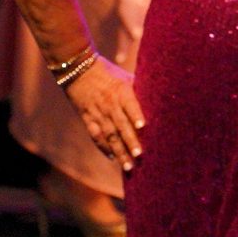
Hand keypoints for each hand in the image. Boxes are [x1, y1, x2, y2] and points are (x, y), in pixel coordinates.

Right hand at [62, 56, 145, 172]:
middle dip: (130, 141)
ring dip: (119, 151)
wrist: (79, 70)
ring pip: (109, 135)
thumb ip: (138, 91)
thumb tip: (158, 102)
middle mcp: (109, 104)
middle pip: (121, 124)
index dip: (135, 115)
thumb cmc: (108, 73)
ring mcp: (97, 113)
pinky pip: (95, 136)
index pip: (129, 105)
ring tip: (128, 166)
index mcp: (121, 91)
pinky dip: (103, 147)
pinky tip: (112, 158)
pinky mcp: (87, 118)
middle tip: (139, 155)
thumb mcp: (125, 78)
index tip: (143, 127)